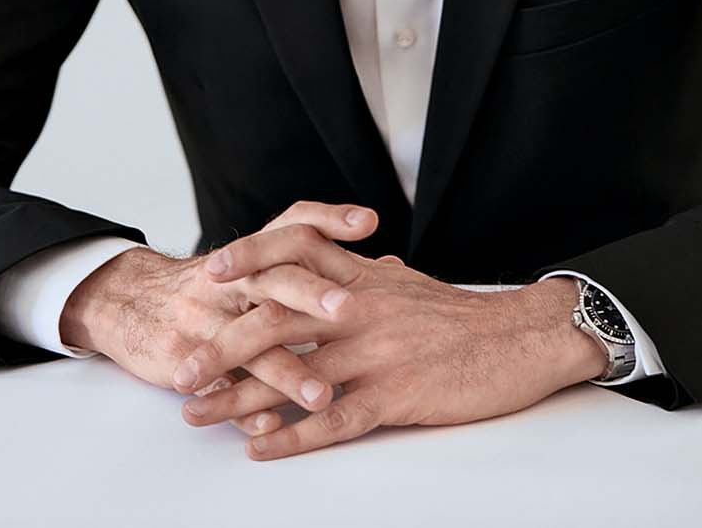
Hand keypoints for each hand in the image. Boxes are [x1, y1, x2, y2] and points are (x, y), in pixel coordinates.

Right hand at [59, 200, 382, 438]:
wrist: (134, 302)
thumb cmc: (213, 287)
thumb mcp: (257, 264)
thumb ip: (318, 262)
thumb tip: (389, 267)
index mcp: (253, 255)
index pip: (294, 225)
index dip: (329, 219)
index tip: (369, 222)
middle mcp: (229, 281)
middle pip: (273, 281)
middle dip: (310, 296)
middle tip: (347, 310)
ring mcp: (205, 320)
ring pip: (248, 345)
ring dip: (286, 371)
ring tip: (322, 395)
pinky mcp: (183, 359)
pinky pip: (217, 386)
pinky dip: (243, 408)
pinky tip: (270, 426)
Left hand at [172, 238, 606, 459]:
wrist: (520, 338)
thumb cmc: (463, 314)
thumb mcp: (410, 285)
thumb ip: (373, 277)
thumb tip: (365, 265)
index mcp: (362, 276)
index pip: (293, 252)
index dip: (248, 259)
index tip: (209, 273)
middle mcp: (359, 308)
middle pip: (275, 318)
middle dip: (222, 345)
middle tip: (182, 368)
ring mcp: (375, 352)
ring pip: (293, 375)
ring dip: (240, 400)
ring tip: (199, 415)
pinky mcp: (395, 394)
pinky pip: (334, 420)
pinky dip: (292, 437)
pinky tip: (261, 449)